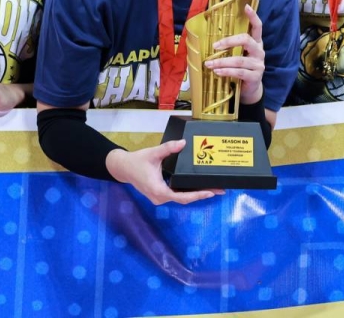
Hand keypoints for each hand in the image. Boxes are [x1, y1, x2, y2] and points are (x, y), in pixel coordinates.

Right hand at [106, 142, 223, 204]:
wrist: (123, 168)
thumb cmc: (137, 161)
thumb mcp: (153, 153)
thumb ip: (168, 148)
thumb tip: (183, 143)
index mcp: (159, 190)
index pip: (182, 197)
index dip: (197, 195)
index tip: (210, 192)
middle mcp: (160, 198)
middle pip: (184, 199)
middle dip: (201, 194)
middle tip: (220, 190)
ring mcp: (160, 198)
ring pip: (181, 198)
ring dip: (196, 194)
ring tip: (212, 188)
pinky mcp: (160, 195)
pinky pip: (176, 195)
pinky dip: (187, 192)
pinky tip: (197, 187)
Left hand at [209, 4, 265, 104]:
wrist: (251, 89)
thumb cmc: (242, 68)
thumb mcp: (240, 55)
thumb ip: (232, 47)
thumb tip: (212, 39)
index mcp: (256, 43)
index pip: (258, 27)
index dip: (253, 17)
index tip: (246, 7)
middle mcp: (259, 51)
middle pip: (246, 40)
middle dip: (229, 41)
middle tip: (214, 45)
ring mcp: (258, 64)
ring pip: (239, 60)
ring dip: (221, 61)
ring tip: (209, 64)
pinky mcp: (255, 77)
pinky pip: (239, 72)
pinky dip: (226, 71)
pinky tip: (217, 71)